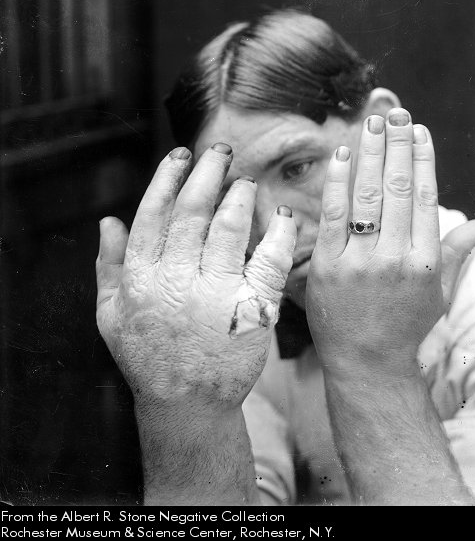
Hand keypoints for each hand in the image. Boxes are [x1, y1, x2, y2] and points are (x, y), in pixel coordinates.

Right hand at [96, 144, 295, 418]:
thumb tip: (107, 220)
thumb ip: (108, 266)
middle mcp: (175, 282)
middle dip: (207, 173)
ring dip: (240, 197)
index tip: (180, 154)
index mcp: (141, 279)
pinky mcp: (252, 311)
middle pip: (192, 212)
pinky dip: (280, 234)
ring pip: (229, 229)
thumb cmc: (148, 357)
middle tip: (221, 151)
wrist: (188, 406)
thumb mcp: (111, 316)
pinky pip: (270, 261)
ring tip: (246, 180)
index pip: (152, 214)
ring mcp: (215, 296)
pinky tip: (283, 217)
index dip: (167, 178)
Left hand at [306, 109, 474, 376]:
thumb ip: (455, 254)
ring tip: (372, 123)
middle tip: (395, 112)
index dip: (422, 160)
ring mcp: (358, 262)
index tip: (419, 131)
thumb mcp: (437, 293)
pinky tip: (343, 155)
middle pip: (396, 189)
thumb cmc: (404, 327)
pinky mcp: (327, 266)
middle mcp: (394, 258)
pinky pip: (332, 216)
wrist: (366, 364)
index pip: (423, 197)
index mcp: (425, 262)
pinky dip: (338, 183)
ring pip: (366, 197)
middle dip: (396, 145)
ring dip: (370, 154)